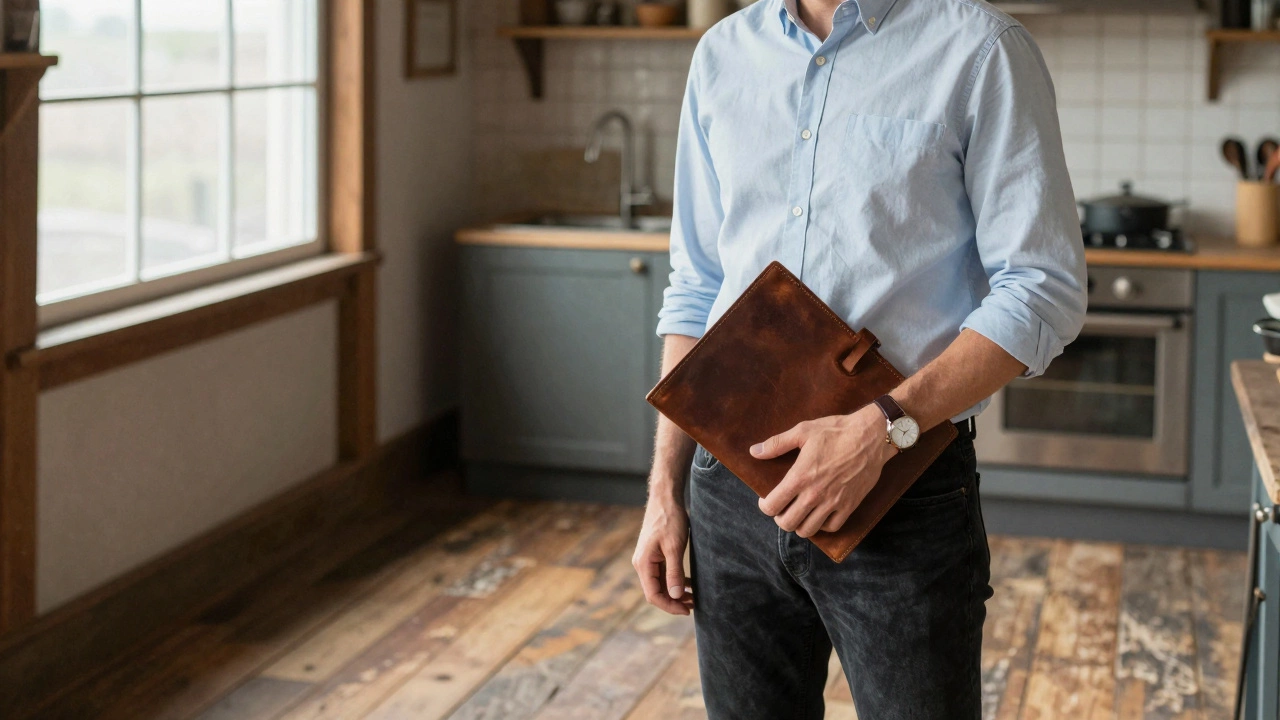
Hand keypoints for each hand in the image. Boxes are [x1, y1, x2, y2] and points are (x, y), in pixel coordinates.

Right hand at [632, 495, 693, 614]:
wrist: (665, 499)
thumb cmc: (669, 520)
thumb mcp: (674, 547)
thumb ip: (674, 572)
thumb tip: (675, 596)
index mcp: (643, 564)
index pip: (653, 595)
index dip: (669, 606)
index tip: (687, 610)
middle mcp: (642, 564)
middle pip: (656, 592)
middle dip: (674, 601)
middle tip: (693, 605)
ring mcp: (648, 560)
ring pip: (660, 584)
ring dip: (675, 593)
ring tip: (693, 598)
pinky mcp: (655, 555)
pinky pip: (663, 574)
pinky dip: (675, 582)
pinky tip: (689, 585)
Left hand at [750, 404, 895, 537]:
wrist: (872, 436)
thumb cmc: (837, 431)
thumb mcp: (803, 431)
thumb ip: (776, 443)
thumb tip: (754, 452)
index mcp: (800, 477)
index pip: (773, 505)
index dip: (764, 506)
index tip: (766, 501)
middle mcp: (815, 494)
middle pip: (788, 523)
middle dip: (780, 518)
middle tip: (782, 508)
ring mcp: (833, 502)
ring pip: (808, 530)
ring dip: (799, 525)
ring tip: (799, 514)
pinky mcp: (850, 505)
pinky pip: (832, 527)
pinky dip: (822, 526)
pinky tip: (819, 515)